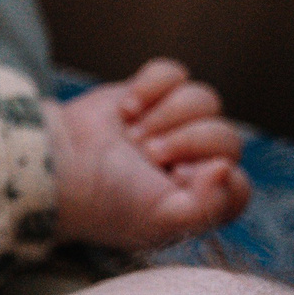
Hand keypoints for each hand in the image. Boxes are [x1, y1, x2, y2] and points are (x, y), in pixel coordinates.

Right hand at [48, 58, 250, 250]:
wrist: (55, 165)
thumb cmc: (104, 201)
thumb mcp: (161, 221)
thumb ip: (209, 208)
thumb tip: (228, 169)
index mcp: (195, 201)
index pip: (238, 185)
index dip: (215, 177)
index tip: (177, 178)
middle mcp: (190, 163)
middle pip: (226, 136)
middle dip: (185, 142)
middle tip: (147, 154)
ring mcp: (172, 125)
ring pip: (204, 100)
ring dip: (165, 115)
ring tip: (133, 135)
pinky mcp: (150, 94)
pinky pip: (175, 73)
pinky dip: (151, 86)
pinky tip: (127, 109)